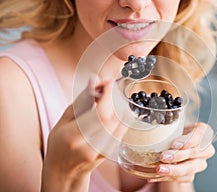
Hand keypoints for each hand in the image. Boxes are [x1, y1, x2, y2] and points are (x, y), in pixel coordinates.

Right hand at [42, 75, 126, 190]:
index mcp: (73, 137)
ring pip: (120, 122)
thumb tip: (95, 79)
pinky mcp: (110, 152)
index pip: (99, 114)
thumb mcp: (64, 120)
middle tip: (108, 85)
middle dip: (113, 97)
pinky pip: (121, 128)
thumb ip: (82, 100)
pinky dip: (120, 115)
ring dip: (118, 104)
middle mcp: (90, 146)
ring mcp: (102, 152)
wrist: (64, 171)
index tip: (109, 81)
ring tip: (108, 96)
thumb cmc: (60, 143)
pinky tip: (112, 108)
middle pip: (112, 117)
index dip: (108, 95)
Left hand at [149, 123, 214, 182]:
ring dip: (173, 170)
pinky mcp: (191, 174)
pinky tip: (156, 175)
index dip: (187, 142)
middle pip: (194, 154)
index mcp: (204, 132)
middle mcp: (206, 149)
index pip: (198, 136)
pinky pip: (181, 178)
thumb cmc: (175, 131)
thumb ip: (169, 123)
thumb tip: (154, 121)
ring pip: (189, 169)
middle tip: (163, 157)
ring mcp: (200, 164)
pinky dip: (168, 177)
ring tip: (159, 169)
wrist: (176, 143)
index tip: (174, 145)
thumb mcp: (174, 124)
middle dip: (177, 156)